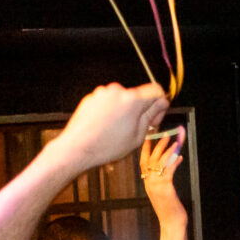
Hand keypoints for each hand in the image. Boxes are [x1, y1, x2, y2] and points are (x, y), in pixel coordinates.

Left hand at [50, 83, 169, 175]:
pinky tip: (104, 128)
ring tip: (115, 132)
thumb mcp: (137, 136)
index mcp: (133, 99)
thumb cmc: (106, 146)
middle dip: (139, 111)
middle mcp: (118, 91)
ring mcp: (103, 93)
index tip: (154, 118)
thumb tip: (162, 102)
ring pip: (122, 100)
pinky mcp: (92, 97)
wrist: (77, 148)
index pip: (156, 91)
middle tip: (133, 130)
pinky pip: (108, 102)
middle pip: (138, 97)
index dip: (160, 105)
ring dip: (124, 112)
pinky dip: (110, 112)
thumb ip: (151, 116)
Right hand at [142, 127, 188, 230]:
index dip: (145, 149)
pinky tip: (180, 157)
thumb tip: (169, 167)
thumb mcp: (163, 193)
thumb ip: (163, 181)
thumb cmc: (169, 210)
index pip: (143, 162)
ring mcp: (156, 185)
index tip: (148, 138)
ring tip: (174, 142)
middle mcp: (149, 182)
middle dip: (158, 145)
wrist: (171, 223)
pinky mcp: (165, 187)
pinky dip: (175, 161)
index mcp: (147, 183)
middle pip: (151, 159)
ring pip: (160, 162)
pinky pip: (169, 169)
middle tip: (164, 134)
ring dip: (168, 150)